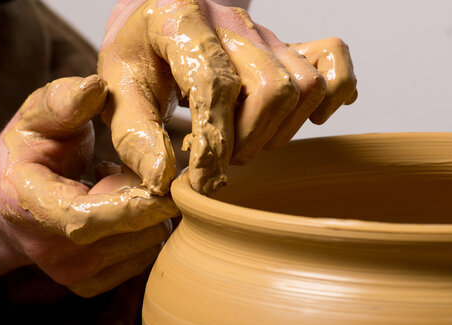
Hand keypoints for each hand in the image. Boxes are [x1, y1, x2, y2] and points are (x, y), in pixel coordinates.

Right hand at [0, 75, 177, 296]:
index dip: (133, 200)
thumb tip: (96, 86)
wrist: (9, 206)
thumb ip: (61, 100)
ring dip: (148, 209)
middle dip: (149, 192)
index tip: (166, 174)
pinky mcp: (91, 284)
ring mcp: (71, 274)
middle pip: (129, 230)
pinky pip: (145, 255)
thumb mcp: (34, 116)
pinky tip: (115, 207)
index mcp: (27, 205)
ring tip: (114, 184)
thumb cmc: (26, 154)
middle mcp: (49, 251)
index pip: (87, 217)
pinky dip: (144, 228)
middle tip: (128, 164)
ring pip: (145, 242)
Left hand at [99, 0, 356, 194]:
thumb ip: (135, 135)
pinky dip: (333, 94)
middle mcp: (230, 18)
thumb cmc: (137, 56)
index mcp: (180, 18)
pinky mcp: (286, 42)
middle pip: (272, 88)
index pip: (215, 84)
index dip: (214, 140)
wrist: (154, 21)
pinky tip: (306, 118)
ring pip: (304, 84)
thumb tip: (162, 180)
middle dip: (249, 140)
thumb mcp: (118, 93)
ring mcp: (263, 31)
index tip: (203, 178)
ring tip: (243, 142)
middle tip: (221, 159)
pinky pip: (333, 60)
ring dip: (279, 130)